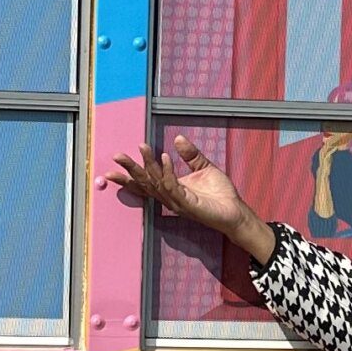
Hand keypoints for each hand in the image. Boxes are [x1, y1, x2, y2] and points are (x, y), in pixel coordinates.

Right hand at [111, 134, 271, 261]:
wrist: (235, 212)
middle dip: (130, 169)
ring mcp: (177, 202)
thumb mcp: (204, 168)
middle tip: (117, 156)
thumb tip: (177, 138)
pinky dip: (168, 172)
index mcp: (171, 189)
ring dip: (148, 165)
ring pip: (156, 183)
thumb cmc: (219, 195)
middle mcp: (170, 197)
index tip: (116, 163)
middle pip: (145, 183)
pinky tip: (165, 157)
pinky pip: (174, 186)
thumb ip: (190, 155)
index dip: (130, 173)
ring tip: (141, 147)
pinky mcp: (187, 205)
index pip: (146, 181)